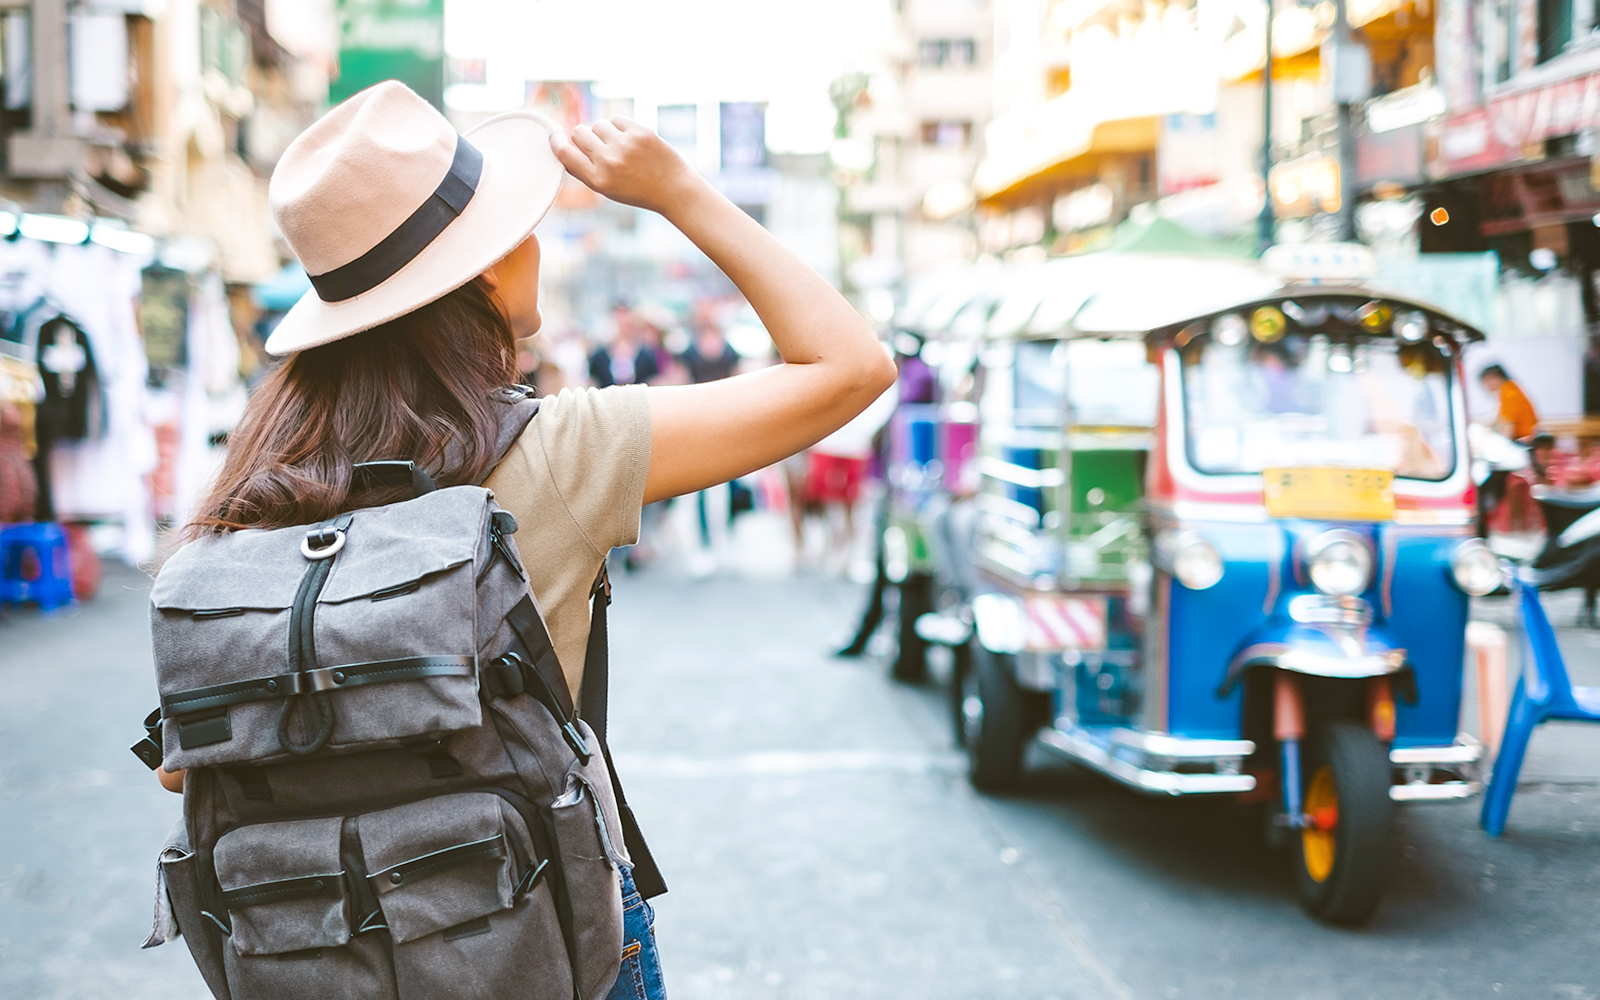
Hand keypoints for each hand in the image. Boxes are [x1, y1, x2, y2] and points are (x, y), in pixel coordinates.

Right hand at [551, 117, 699, 215]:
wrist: (674, 189)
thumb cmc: (637, 189)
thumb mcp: (607, 188)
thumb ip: (585, 168)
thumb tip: (564, 143)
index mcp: (598, 180)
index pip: (564, 153)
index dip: (556, 141)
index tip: (555, 135)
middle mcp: (609, 162)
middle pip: (579, 132)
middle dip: (584, 137)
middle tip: (599, 147)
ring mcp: (625, 145)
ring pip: (598, 124)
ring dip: (604, 132)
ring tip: (620, 147)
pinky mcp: (640, 132)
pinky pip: (616, 119)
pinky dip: (621, 127)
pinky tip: (632, 141)